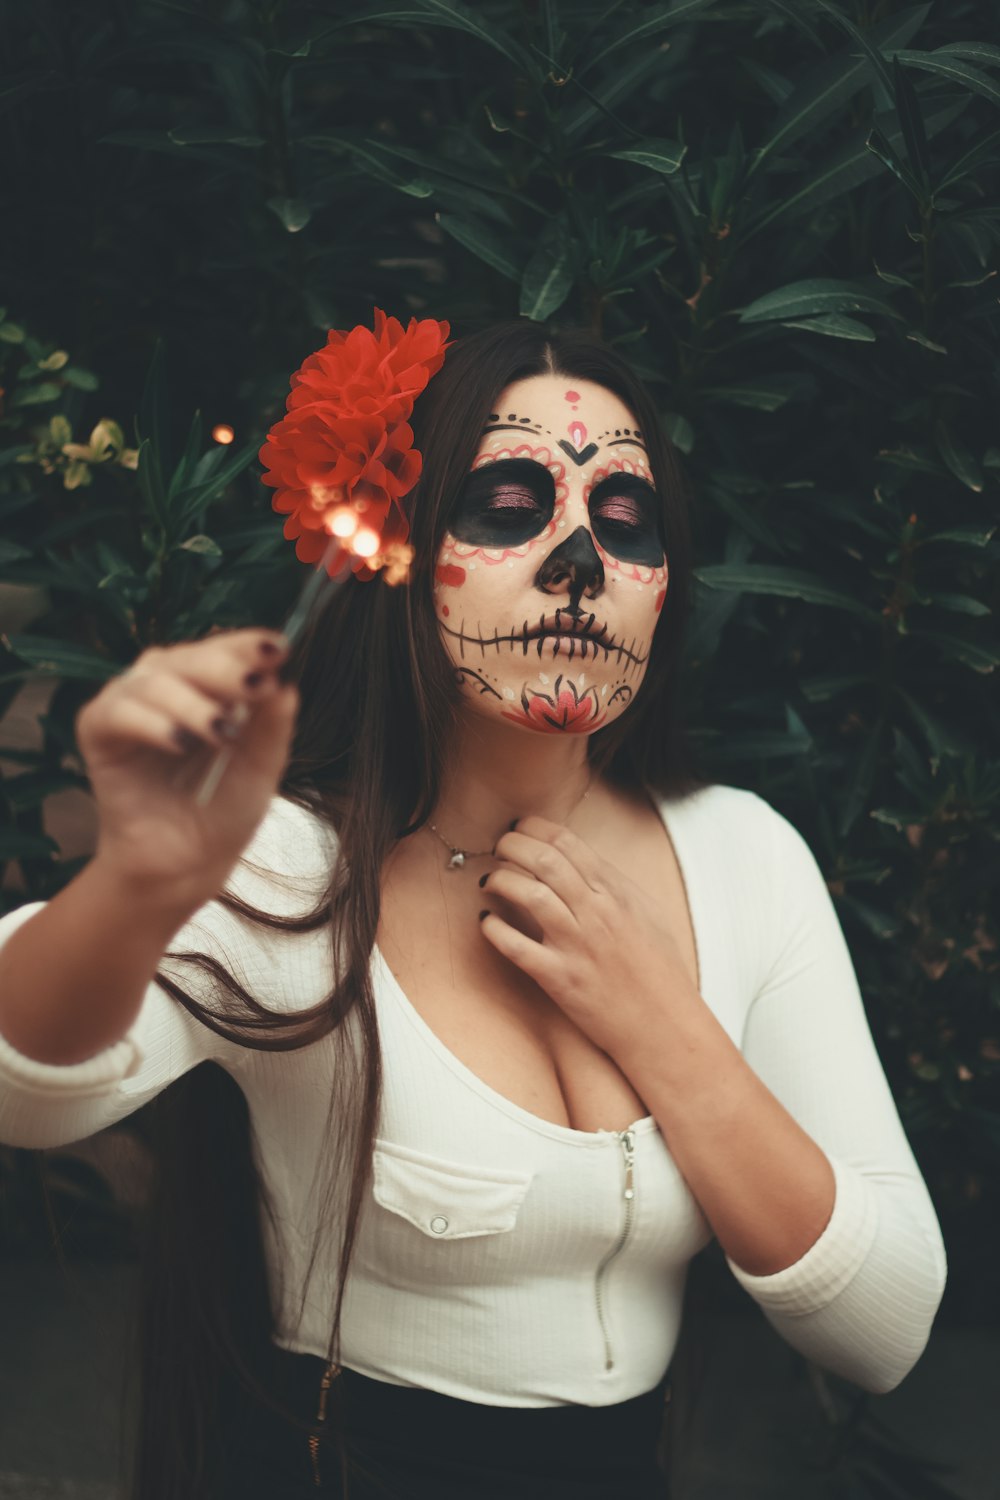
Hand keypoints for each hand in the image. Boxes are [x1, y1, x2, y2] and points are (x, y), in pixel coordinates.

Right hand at [76, 628, 298, 909]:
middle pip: (191, 658)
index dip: (249, 647)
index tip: (279, 650)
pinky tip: (179, 742)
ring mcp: (130, 702)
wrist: (186, 862)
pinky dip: (151, 724)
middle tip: (254, 685)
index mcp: (208, 682)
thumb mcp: (261, 767)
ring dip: (192, 704)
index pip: (226, 649)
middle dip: (225, 670)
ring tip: (220, 732)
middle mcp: (166, 682)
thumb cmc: (224, 808)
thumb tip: (287, 686)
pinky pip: (119, 712)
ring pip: (156, 681)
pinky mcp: (98, 728)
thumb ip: (273, 726)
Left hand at [478, 815, 696, 1062]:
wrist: (665, 1025)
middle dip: (512, 845)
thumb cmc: (660, 971)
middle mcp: (596, 913)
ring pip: (529, 894)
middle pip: (544, 860)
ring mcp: (577, 945)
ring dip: (501, 879)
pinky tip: (485, 921)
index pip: (568, 843)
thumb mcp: (648, 914)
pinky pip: (517, 947)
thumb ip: (616, 886)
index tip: (519, 828)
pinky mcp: (560, 979)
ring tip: (490, 880)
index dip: (535, 829)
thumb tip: (583, 863)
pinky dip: (494, 929)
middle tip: (498, 847)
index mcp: (616, 893)